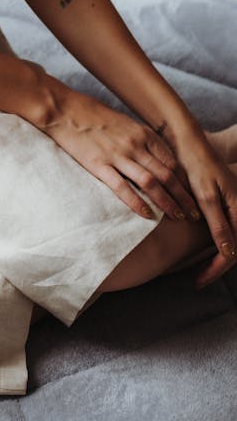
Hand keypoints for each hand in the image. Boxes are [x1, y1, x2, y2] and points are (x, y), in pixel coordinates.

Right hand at [43, 90, 196, 221]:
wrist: (65, 109)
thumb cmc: (93, 114)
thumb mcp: (124, 122)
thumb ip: (141, 139)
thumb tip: (156, 157)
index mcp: (142, 133)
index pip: (172, 161)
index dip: (185, 181)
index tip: (191, 195)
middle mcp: (134, 144)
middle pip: (167, 175)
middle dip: (183, 196)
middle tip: (192, 212)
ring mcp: (117, 155)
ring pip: (151, 183)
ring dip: (168, 202)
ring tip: (177, 217)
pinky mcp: (99, 165)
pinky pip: (123, 188)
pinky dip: (138, 203)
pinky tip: (148, 215)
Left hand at [169, 131, 236, 286]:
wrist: (187, 140)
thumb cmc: (196, 165)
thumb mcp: (205, 196)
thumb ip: (218, 224)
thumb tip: (229, 252)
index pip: (233, 249)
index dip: (216, 267)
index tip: (200, 280)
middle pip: (234, 246)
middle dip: (216, 265)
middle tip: (198, 280)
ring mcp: (230, 204)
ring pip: (229, 238)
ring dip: (215, 255)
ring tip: (198, 270)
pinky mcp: (221, 200)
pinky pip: (222, 226)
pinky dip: (213, 240)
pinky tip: (198, 247)